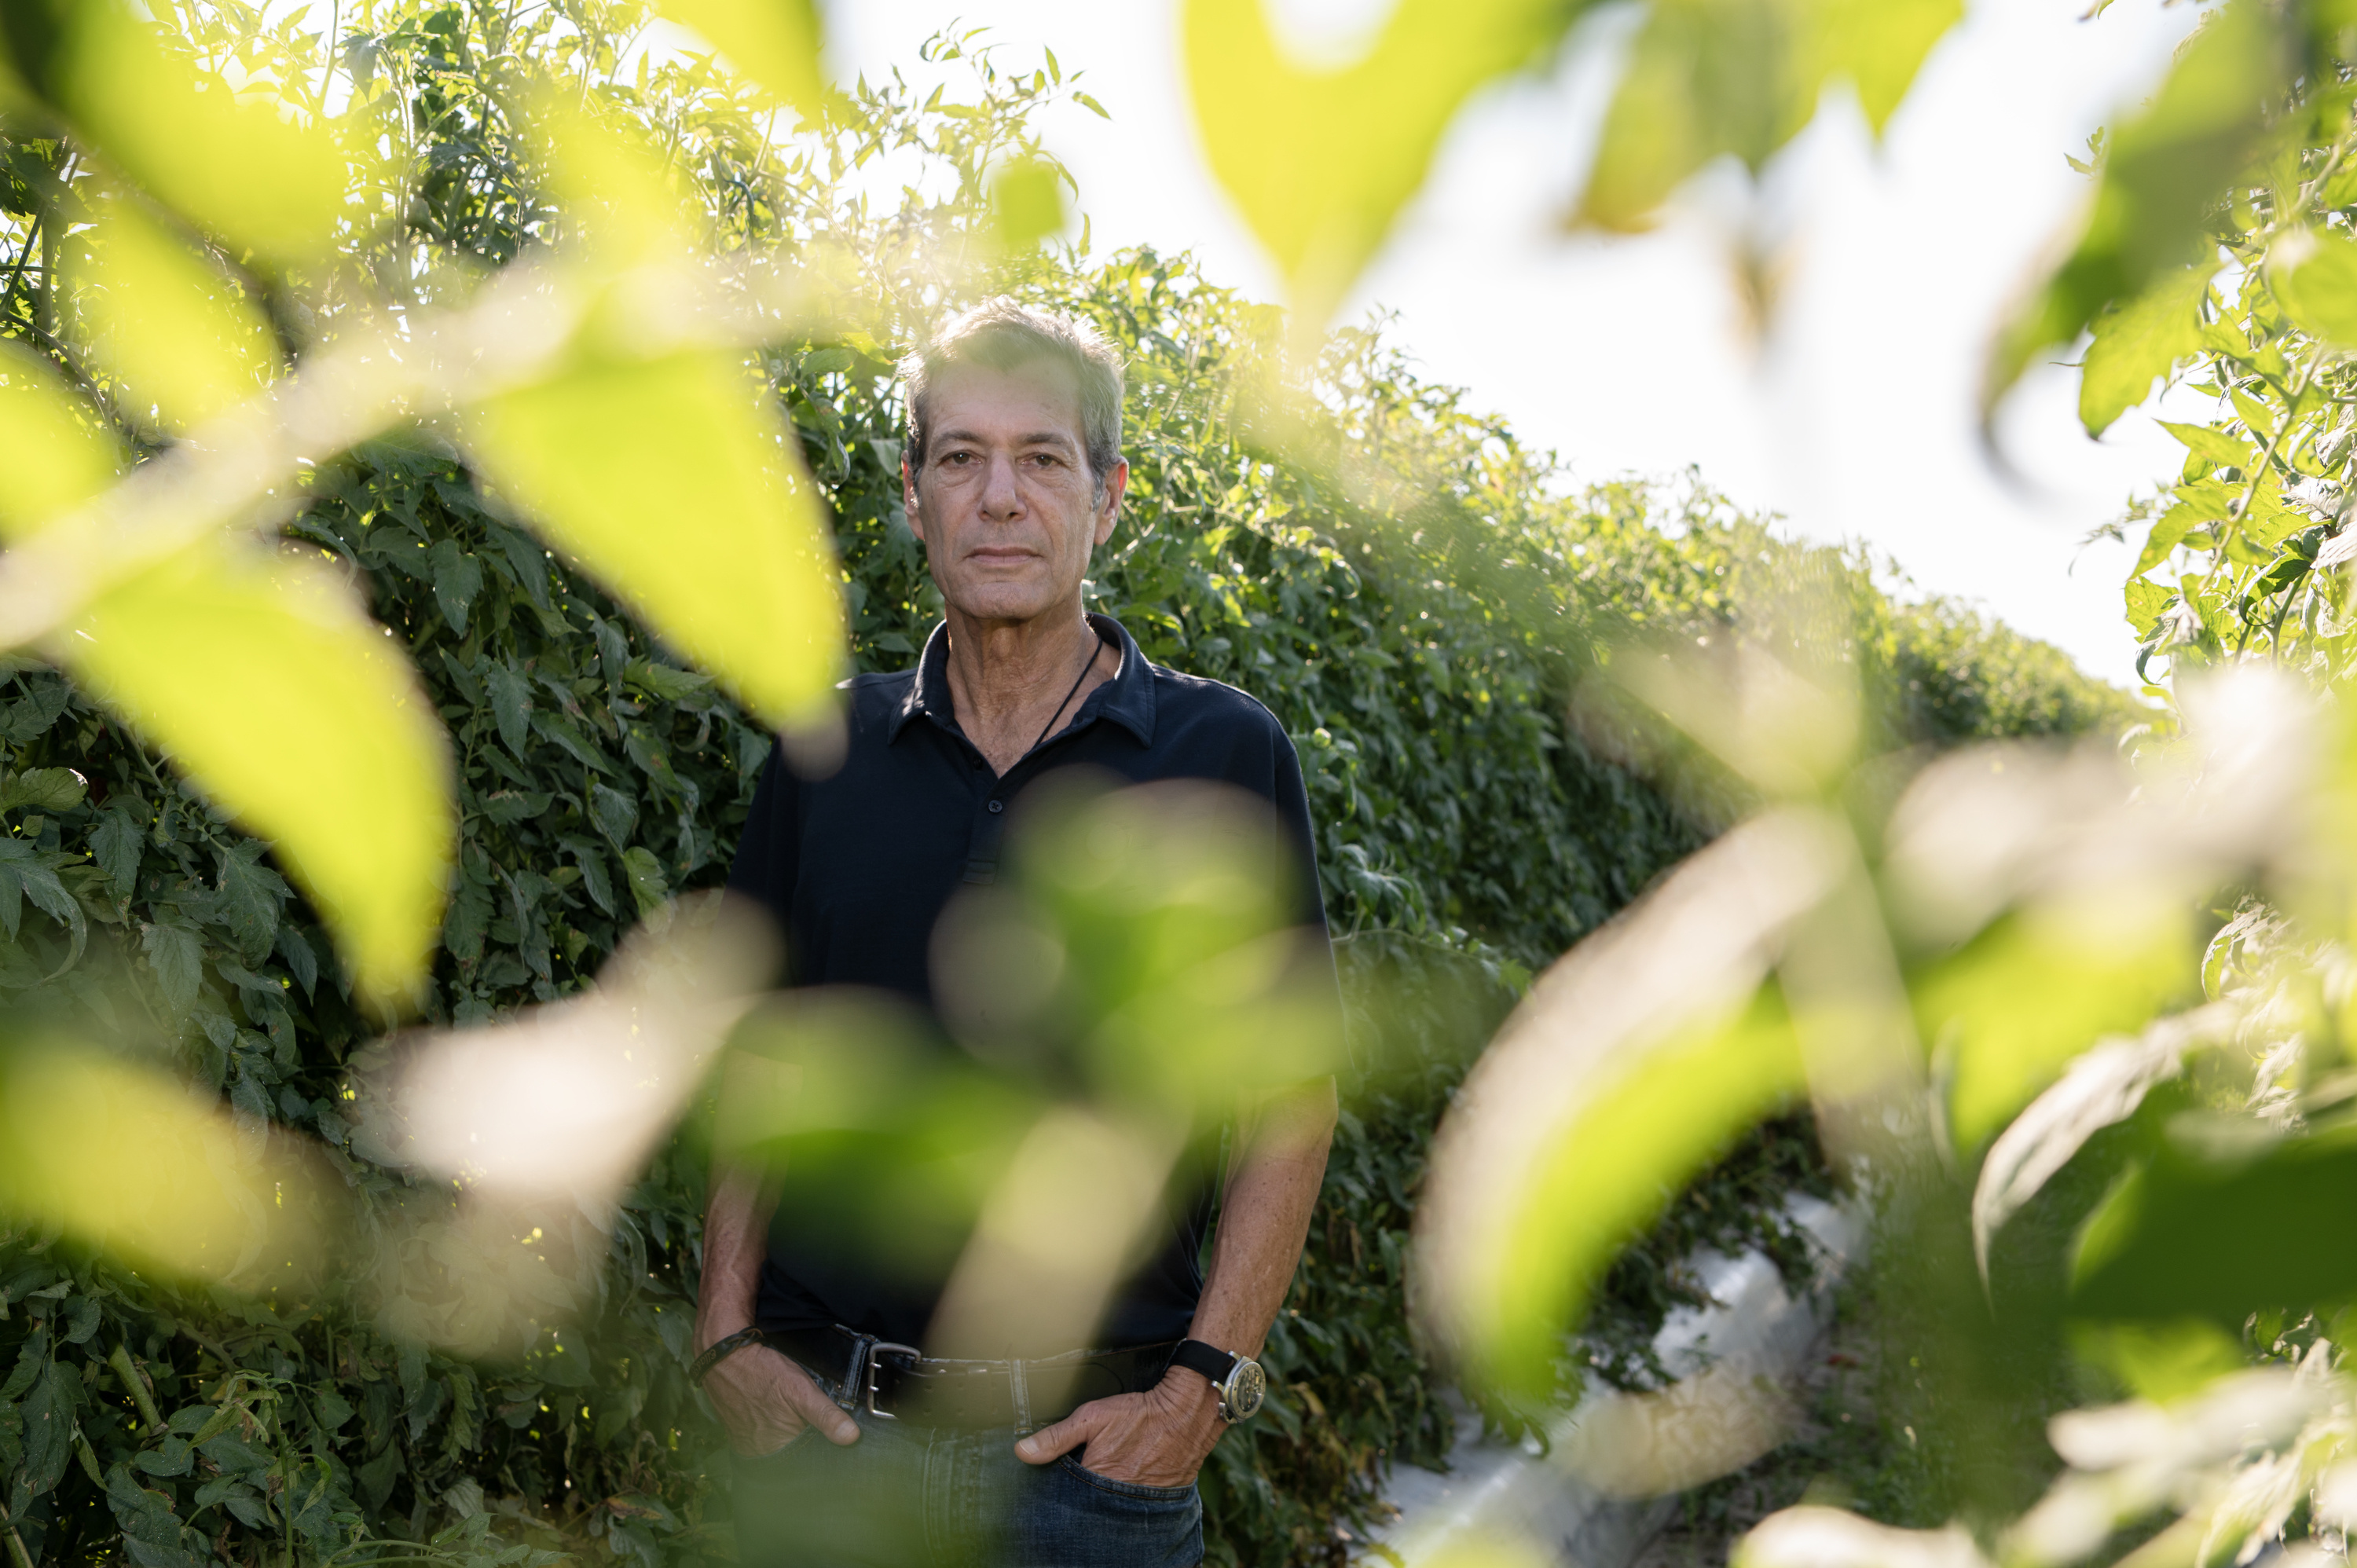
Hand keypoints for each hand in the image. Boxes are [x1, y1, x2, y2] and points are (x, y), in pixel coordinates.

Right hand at [702, 1342, 859, 1455]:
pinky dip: (779, 1430)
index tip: (841, 1446)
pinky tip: (785, 1417)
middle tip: (827, 1430)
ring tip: (805, 1421)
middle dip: (810, 1446)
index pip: (807, 1464)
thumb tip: (851, 1438)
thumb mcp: (800, 1390)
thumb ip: (825, 1415)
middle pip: (794, 1457)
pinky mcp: (741, 1431)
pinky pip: (767, 1438)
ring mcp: (747, 1443)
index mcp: (774, 1450)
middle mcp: (758, 1453)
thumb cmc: (761, 1372)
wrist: (723, 1355)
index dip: (824, 1455)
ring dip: (795, 1438)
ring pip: (781, 1447)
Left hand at [1013, 1371, 1222, 1486]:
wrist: (1187, 1413)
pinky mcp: (1156, 1500)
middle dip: (1082, 1495)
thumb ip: (1056, 1437)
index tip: (1057, 1479)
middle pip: (1089, 1504)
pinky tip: (1126, 1481)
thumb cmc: (1140, 1414)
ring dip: (1104, 1498)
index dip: (1060, 1487)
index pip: (1067, 1495)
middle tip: (1088, 1473)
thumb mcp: (1091, 1418)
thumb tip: (1022, 1452)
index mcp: (1097, 1479)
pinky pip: (1134, 1506)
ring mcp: (1139, 1502)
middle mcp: (1117, 1496)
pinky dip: (1126, 1498)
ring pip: (1111, 1507)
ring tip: (1107, 1477)